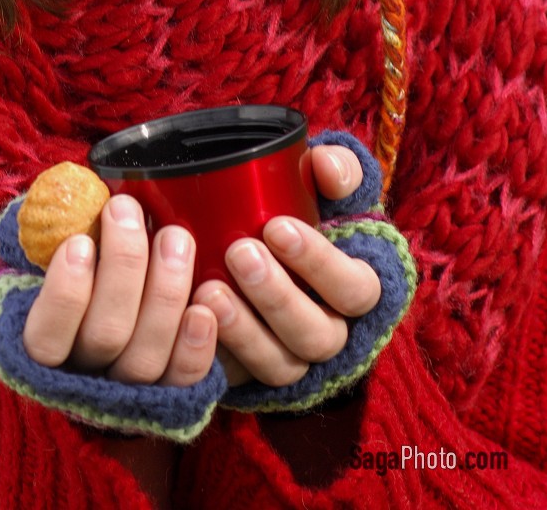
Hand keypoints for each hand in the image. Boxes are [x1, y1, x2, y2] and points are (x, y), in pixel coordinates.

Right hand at [22, 193, 217, 388]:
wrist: (105, 325)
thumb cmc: (78, 275)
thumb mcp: (52, 259)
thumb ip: (58, 235)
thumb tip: (72, 188)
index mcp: (44, 349)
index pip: (46, 338)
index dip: (65, 294)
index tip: (79, 242)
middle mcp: (84, 377)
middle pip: (105, 335)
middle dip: (123, 267)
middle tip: (127, 211)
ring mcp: (127, 391)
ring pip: (147, 356)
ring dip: (164, 291)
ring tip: (174, 237)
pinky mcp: (169, 394)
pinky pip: (183, 379)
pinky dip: (195, 345)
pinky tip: (205, 306)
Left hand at [194, 143, 381, 386]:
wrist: (242, 240)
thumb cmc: (293, 211)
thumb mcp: (320, 187)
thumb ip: (336, 169)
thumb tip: (324, 166)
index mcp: (353, 287)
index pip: (356, 289)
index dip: (321, 264)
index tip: (276, 227)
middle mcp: (328, 330)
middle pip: (317, 335)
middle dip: (277, 297)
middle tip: (238, 253)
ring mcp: (288, 357)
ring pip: (280, 365)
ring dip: (245, 331)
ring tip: (209, 290)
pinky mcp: (249, 373)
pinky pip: (238, 379)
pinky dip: (215, 354)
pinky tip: (190, 320)